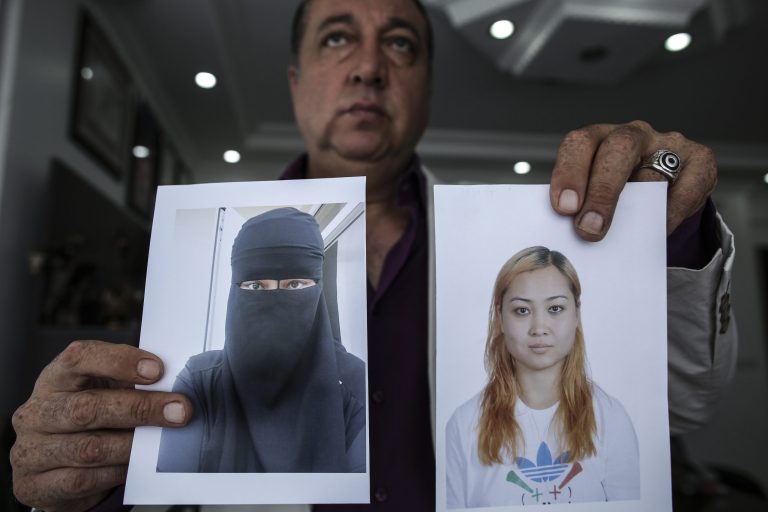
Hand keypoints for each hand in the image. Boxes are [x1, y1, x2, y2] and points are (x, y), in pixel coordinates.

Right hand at [11, 340, 191, 511]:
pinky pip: (83, 480)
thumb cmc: (89, 417)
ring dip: (133, 445)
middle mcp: (37, 411)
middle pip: (87, 408)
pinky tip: (135, 465)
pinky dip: (117, 472)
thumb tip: (174, 388)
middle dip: (141, 408)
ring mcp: (32, 450)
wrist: (55, 465)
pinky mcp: (36, 485)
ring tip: (162, 442)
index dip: (119, 361)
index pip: (79, 357)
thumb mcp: (105, 391)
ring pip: (89, 448)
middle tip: (180, 410)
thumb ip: (130, 384)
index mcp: (55, 378)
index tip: (157, 370)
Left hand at [549, 120, 716, 240]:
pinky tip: (656, 232)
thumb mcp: (596, 193)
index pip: (580, 143)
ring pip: (652, 173)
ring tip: (619, 238)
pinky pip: (685, 189)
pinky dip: (669, 214)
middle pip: (618, 149)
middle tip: (588, 228)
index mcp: (598, 138)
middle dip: (601, 191)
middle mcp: (632, 135)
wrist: (664, 194)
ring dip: (634, 210)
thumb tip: (569, 234)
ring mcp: (668, 144)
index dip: (569, 173)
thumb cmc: (619, 195)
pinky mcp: (700, 160)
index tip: (563, 208)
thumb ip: (583, 205)